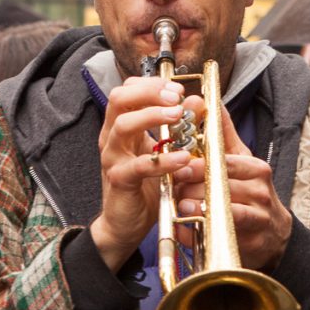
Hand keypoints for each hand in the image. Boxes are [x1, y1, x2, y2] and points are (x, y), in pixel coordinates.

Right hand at [90, 77, 200, 271]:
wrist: (125, 225)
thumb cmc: (145, 186)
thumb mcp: (164, 152)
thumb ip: (179, 128)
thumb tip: (197, 102)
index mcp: (120, 127)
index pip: (127, 90)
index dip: (151, 84)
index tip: (176, 89)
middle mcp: (112, 138)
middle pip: (119, 99)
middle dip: (149, 92)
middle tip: (176, 97)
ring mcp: (113, 158)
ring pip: (123, 125)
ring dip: (153, 116)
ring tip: (179, 116)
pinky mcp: (119, 180)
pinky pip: (138, 165)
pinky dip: (162, 160)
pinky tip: (182, 158)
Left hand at [177, 103, 291, 270]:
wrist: (274, 234)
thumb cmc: (249, 191)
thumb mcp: (239, 159)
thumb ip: (220, 132)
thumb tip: (204, 99)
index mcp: (254, 168)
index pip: (224, 161)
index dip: (199, 161)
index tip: (178, 161)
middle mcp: (260, 191)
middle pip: (221, 184)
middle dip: (194, 184)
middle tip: (174, 183)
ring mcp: (258, 217)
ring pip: (223, 209)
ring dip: (197, 207)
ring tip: (180, 204)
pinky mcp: (251, 242)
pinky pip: (220, 235)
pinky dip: (200, 233)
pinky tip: (185, 229)